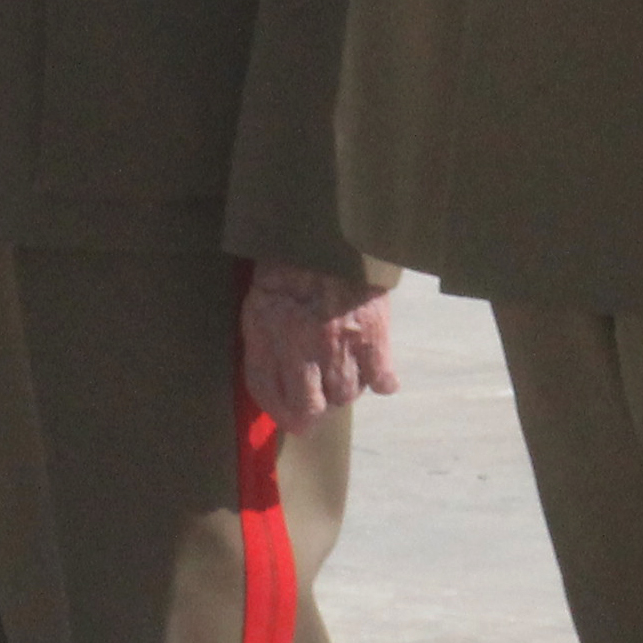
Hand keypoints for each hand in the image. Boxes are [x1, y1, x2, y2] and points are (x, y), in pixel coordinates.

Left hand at [239, 263, 399, 432]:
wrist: (329, 230)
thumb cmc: (290, 264)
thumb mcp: (259, 301)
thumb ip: (262, 344)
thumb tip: (273, 386)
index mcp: (271, 338)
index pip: (271, 397)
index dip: (279, 411)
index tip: (288, 412)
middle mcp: (304, 350)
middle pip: (311, 410)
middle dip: (313, 411)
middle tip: (318, 401)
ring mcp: (341, 346)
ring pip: (346, 396)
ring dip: (344, 389)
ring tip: (343, 372)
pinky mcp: (373, 336)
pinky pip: (382, 381)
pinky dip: (382, 382)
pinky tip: (377, 374)